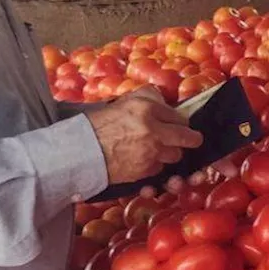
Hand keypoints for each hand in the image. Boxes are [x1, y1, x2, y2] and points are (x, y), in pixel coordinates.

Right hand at [85, 87, 203, 183]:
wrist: (80, 151)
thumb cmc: (100, 124)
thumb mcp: (125, 101)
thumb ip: (150, 97)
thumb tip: (166, 101)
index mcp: (147, 109)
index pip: (181, 118)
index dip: (181, 122)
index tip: (181, 125)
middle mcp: (153, 131)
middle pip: (187, 139)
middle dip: (188, 140)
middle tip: (187, 139)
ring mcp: (150, 153)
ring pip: (175, 156)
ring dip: (170, 153)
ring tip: (158, 149)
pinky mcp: (143, 172)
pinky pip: (159, 169)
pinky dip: (155, 165)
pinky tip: (144, 160)